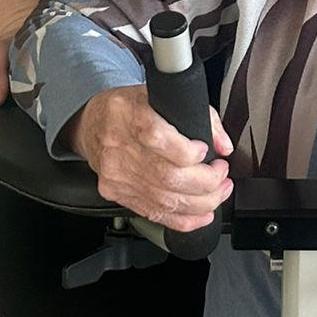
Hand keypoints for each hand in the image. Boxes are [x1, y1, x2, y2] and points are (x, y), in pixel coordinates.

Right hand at [71, 86, 233, 232]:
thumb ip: (201, 116)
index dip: (190, 152)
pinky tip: (203, 213)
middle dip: (207, 182)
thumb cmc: (128, 109)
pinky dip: (186, 219)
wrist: (92, 125)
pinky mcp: (117, 194)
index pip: (158, 138)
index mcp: (129, 114)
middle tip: (222, 174)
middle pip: (168, 176)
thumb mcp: (161, 96)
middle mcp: (119, 147)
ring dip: (203, 202)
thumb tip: (223, 146)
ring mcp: (117, 175)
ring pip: (165, 200)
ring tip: (219, 191)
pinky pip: (155, 215)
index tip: (206, 151)